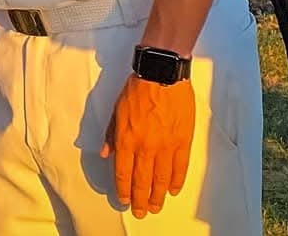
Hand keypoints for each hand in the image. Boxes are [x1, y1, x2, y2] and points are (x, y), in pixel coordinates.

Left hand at [101, 75, 194, 217]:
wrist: (161, 76)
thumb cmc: (137, 90)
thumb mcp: (116, 110)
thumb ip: (111, 134)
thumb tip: (105, 152)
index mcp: (127, 140)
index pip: (123, 173)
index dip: (123, 189)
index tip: (124, 200)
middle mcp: (145, 147)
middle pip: (142, 181)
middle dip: (140, 199)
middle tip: (141, 211)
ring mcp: (166, 146)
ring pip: (162, 179)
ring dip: (158, 196)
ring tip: (156, 207)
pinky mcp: (182, 141)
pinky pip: (180, 167)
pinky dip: (177, 181)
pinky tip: (174, 190)